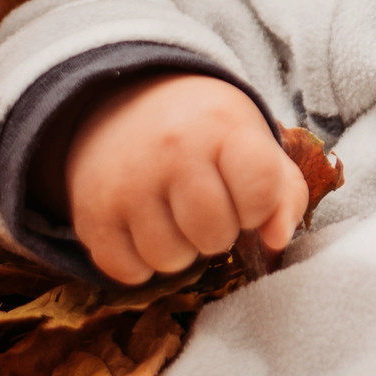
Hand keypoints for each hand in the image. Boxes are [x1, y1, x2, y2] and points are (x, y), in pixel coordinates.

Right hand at [58, 74, 308, 284]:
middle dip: (221, 234)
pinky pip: (127, 272)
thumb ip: (284, 193)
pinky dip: (142, 265)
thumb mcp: (255, 144)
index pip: (259, 187)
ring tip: (178, 220)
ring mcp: (126, 183)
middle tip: (211, 211)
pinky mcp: (91, 213)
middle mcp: (171, 152)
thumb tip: (276, 240)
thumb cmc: (209, 135)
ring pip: (170, 259)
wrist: (127, 104)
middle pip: (214, 233)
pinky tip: (147, 232)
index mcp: (222, 128)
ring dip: (182, 251)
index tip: (248, 199)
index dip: (260, 207)